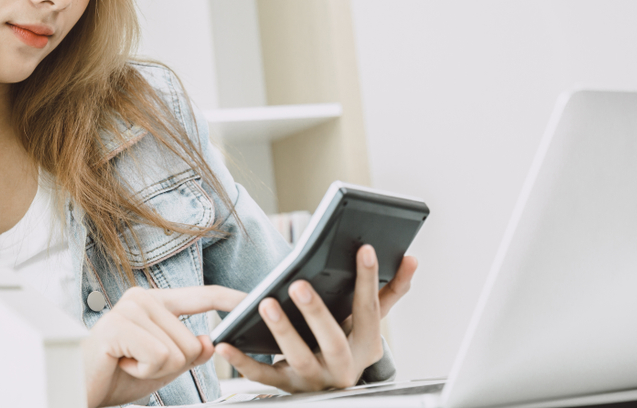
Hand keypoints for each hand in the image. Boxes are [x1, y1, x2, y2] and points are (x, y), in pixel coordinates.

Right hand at [83, 285, 245, 407]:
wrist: (77, 386)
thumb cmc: (114, 375)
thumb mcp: (162, 366)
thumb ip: (188, 353)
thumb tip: (209, 343)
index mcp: (155, 302)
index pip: (202, 297)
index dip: (231, 299)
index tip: (253, 300)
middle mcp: (143, 298)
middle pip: (193, 342)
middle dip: (171, 365)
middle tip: (137, 362)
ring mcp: (130, 308)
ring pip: (178, 352)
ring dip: (154, 370)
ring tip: (127, 362)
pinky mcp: (120, 325)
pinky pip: (159, 357)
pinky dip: (142, 371)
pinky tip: (121, 364)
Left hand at [215, 246, 417, 392]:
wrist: (333, 388)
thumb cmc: (349, 341)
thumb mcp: (370, 322)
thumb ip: (390, 291)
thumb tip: (411, 257)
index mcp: (366, 344)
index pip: (370, 310)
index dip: (369, 279)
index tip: (365, 248)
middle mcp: (342, 365)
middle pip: (332, 340)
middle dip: (316, 313)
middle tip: (299, 284)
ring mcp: (313, 378)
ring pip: (297, 358)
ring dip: (282, 330)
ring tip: (265, 302)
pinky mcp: (286, 387)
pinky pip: (262, 375)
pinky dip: (241, 361)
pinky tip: (225, 342)